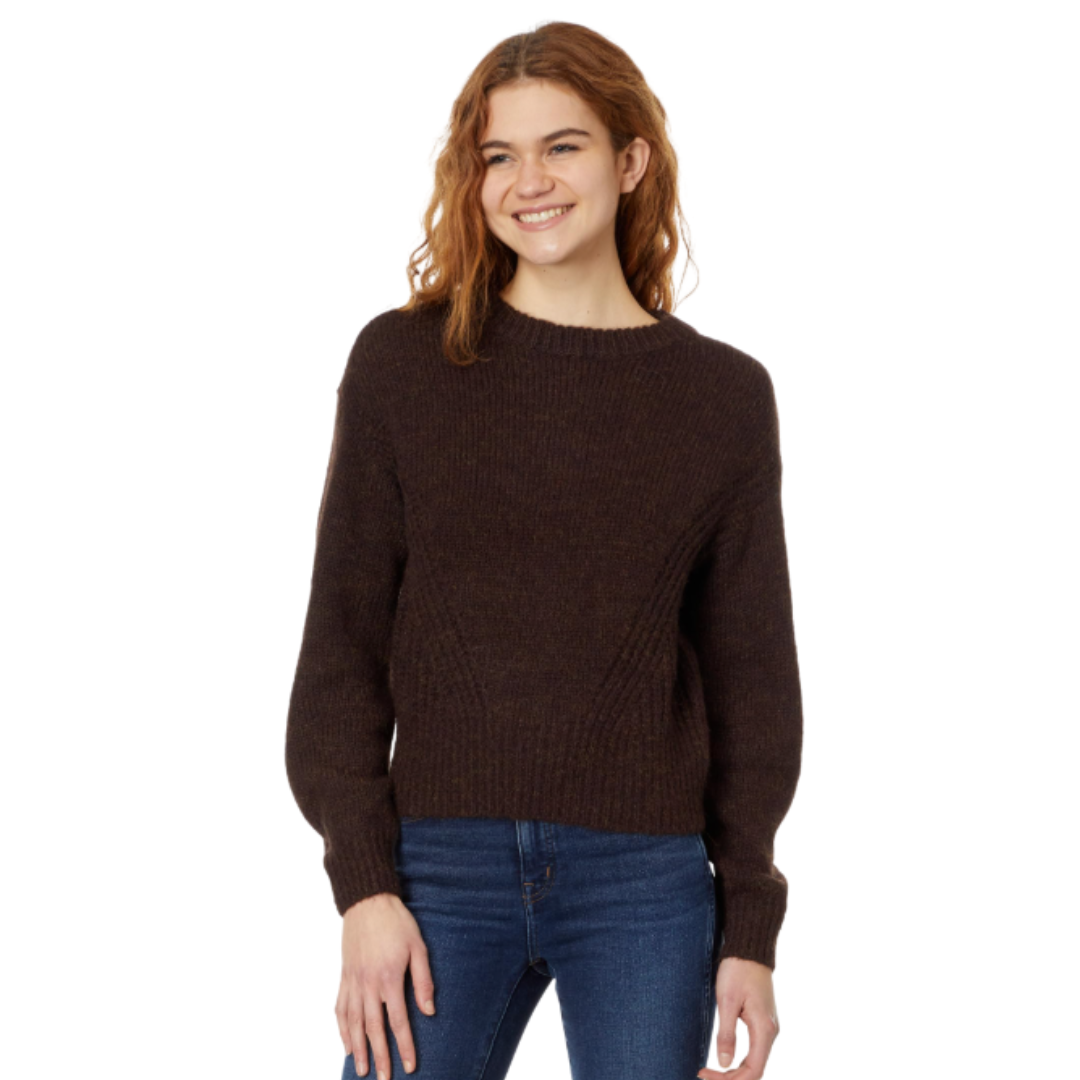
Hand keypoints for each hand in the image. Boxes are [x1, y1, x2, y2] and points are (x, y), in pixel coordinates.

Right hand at [336, 893, 435, 1078]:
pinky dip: (342, 1029)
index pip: (398, 1021)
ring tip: (361, 1071)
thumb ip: (423, 980)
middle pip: (373, 1029)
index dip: (405, 1046)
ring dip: (357, 1049)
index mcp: (389, 978)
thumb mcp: (418, 946)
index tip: (410, 1066)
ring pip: (353, 1023)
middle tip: (384, 1079)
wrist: (367, 901)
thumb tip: (429, 1011)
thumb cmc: (397, 922)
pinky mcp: (344, 976)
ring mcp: (353, 981)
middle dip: (380, 1057)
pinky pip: (340, 1008)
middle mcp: (368, 984)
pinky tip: (346, 1043)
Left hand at [697, 957, 779, 1078]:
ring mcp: (768, 1028)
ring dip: (734, 1072)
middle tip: (703, 1074)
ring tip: (710, 1071)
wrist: (749, 950)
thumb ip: (726, 1034)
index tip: (705, 1074)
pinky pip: (754, 1051)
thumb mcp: (727, 1001)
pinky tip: (725, 1060)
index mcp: (764, 1029)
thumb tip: (724, 1063)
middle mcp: (770, 1032)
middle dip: (730, 1078)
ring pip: (754, 1062)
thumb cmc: (738, 971)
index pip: (753, 1071)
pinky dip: (739, 1061)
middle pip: (754, 1070)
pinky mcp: (762, 1023)